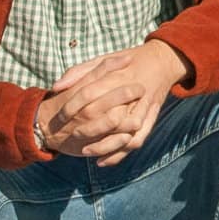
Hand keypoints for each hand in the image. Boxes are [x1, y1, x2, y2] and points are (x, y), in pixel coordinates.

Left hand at [39, 40, 190, 164]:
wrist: (163, 61)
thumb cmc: (129, 59)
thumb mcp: (103, 59)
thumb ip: (79, 72)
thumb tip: (56, 87)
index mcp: (117, 75)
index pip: (90, 93)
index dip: (73, 107)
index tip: (61, 117)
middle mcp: (132, 92)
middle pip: (109, 117)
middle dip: (89, 130)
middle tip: (72, 136)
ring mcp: (144, 107)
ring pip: (125, 134)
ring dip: (105, 146)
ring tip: (86, 152)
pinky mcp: (152, 117)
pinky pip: (137, 140)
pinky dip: (120, 153)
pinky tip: (104, 160)